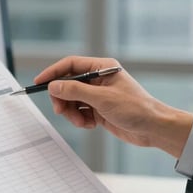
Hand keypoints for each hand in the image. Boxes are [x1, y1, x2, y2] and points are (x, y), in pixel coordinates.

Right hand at [34, 56, 192, 157]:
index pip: (71, 65)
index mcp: (102, 68)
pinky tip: (91, 125)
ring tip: (82, 121)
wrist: (153, 128)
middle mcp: (99, 79)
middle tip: (61, 110)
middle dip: (63, 98)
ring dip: (72, 112)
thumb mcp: (102, 99)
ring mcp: (98, 95)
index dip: (53, 73)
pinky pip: (79, 112)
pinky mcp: (99, 110)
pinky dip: (80, 120)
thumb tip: (54, 85)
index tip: (39, 83)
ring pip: (72, 101)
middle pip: (68, 84)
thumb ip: (75, 91)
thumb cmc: (136, 108)